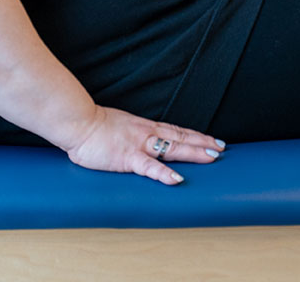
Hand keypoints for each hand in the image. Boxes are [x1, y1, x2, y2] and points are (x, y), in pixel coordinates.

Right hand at [63, 105, 225, 185]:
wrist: (77, 122)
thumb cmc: (93, 125)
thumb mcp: (119, 126)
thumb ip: (132, 133)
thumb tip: (141, 140)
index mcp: (145, 127)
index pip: (177, 130)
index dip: (196, 136)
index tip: (213, 140)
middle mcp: (147, 133)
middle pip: (181, 138)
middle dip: (203, 143)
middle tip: (223, 148)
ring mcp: (139, 145)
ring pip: (172, 148)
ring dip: (194, 152)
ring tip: (213, 157)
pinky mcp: (127, 158)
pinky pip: (149, 167)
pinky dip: (164, 173)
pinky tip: (177, 179)